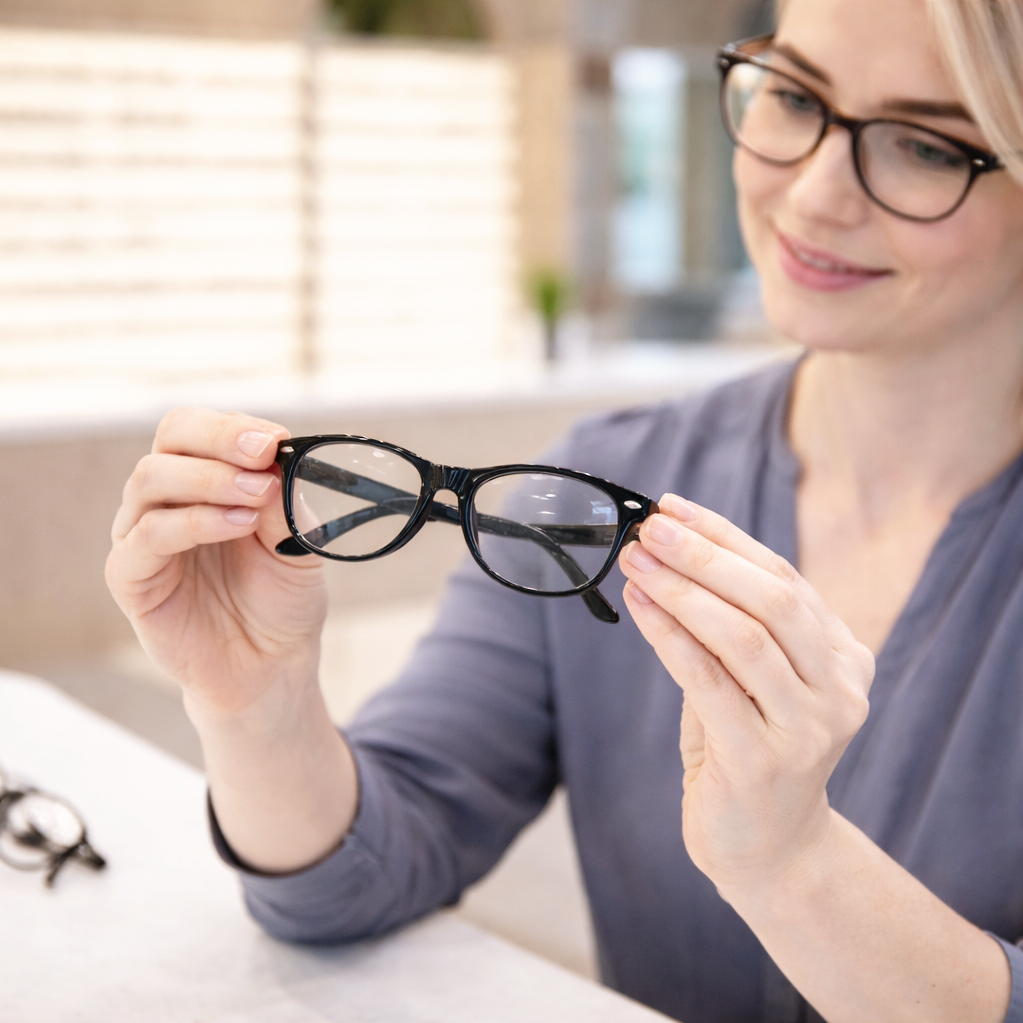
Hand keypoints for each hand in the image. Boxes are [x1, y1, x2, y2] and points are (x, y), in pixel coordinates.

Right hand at [106, 408, 328, 718]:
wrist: (272, 665)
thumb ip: (285, 501)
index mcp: (205, 482)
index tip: (276, 439)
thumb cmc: (282, 599)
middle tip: (264, 456)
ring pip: (150, 480)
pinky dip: (192, 522)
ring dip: (210, 480)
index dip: (232, 427)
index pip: (197, 430)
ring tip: (257, 499)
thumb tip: (276, 458)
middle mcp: (167, 501)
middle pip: (169, 441)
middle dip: (219, 441)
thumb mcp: (299, 542)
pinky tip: (237, 525)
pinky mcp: (131, 579)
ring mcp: (143, 537)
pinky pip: (146, 537)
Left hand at [619, 494, 873, 896]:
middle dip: (704, 555)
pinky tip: (639, 606)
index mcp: (844, 657)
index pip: (783, 577)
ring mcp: (809, 728)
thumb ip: (730, 625)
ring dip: (682, 590)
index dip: (725, 537)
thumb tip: (664, 553)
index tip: (672, 507)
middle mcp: (840, 689)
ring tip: (634, 562)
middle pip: (772, 598)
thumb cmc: (747, 749)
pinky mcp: (764, 761)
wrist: (768, 847)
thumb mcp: (751, 681)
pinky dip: (670, 635)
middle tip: (648, 528)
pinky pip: (709, 681)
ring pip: (744, 636)